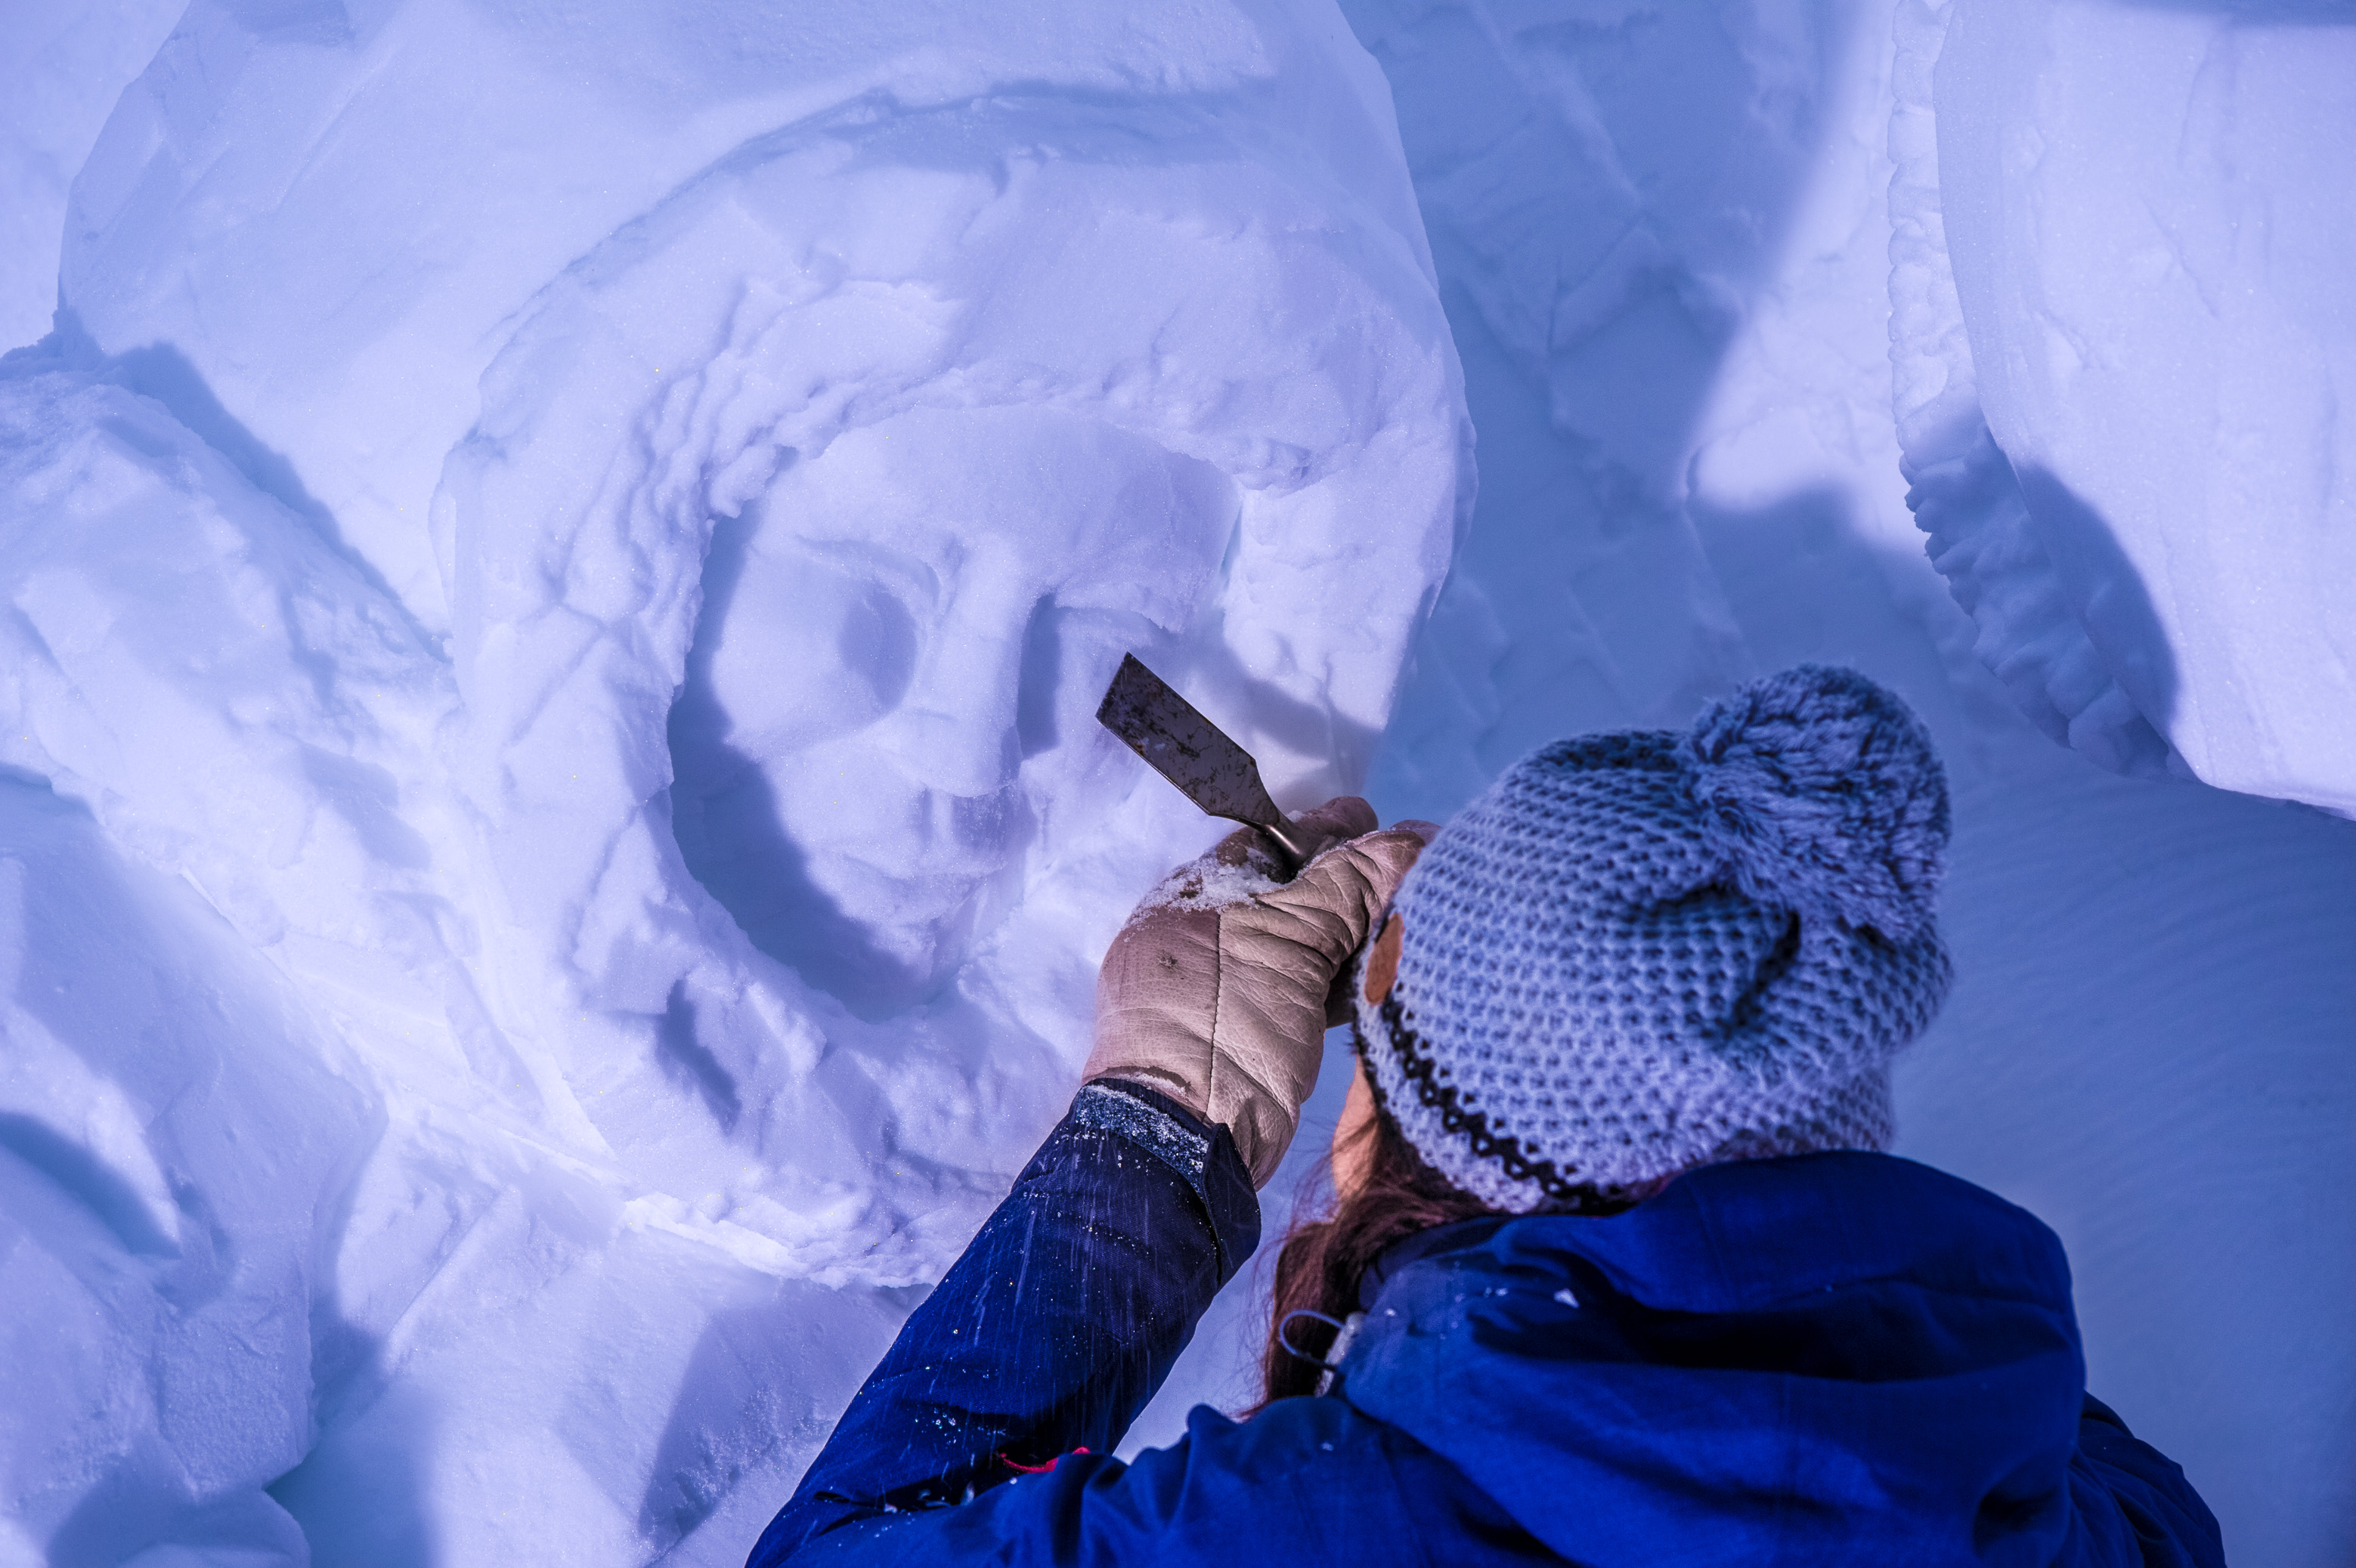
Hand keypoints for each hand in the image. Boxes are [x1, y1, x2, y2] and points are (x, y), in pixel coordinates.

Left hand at [1083, 798, 1431, 1186]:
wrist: (1183, 1148)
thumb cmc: (1221, 1025)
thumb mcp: (1284, 942)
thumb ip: (1347, 886)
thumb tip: (1411, 837)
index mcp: (1189, 899)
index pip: (1265, 843)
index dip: (1323, 828)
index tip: (1374, 816)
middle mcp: (1202, 940)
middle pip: (1288, 893)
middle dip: (1349, 879)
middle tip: (1411, 864)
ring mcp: (1227, 994)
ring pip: (1302, 946)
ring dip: (1356, 931)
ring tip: (1417, 913)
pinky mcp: (1255, 1041)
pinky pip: (1307, 992)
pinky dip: (1347, 979)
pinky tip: (1389, 971)